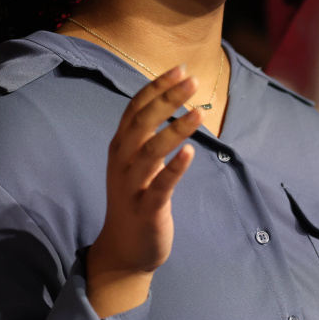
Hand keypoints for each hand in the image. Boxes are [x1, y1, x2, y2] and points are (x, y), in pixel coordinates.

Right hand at [87, 66, 199, 317]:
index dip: (156, 87)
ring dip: (174, 129)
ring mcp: (132, 186)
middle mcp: (122, 162)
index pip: (135, 108)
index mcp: (120, 147)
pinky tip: (190, 153)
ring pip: (150, 151)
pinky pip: (160, 186)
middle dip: (166, 99)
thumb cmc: (134, 199)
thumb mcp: (134, 163)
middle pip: (142, 122)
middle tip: (193, 81)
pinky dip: (174, 168)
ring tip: (198, 112)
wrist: (123, 250)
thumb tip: (170, 100)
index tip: (180, 69)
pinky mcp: (146, 209)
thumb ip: (146, 135)